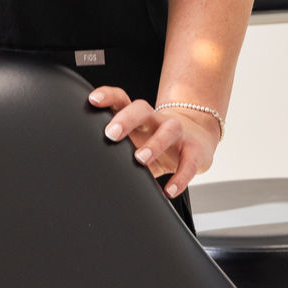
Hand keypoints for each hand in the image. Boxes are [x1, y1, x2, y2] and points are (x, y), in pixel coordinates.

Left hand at [87, 86, 220, 197]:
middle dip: (127, 119)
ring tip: (140, 160)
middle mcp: (157, 120)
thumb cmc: (157, 142)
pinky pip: (189, 162)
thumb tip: (90, 171)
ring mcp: (178, 133)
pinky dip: (180, 177)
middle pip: (142, 109)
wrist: (197, 139)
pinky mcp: (195, 150)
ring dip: (154, 144)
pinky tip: (169, 190)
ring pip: (168, 129)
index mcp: (139, 117)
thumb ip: (118, 151)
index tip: (93, 100)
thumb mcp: (137, 142)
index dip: (108, 96)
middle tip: (111, 133)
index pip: (122, 99)